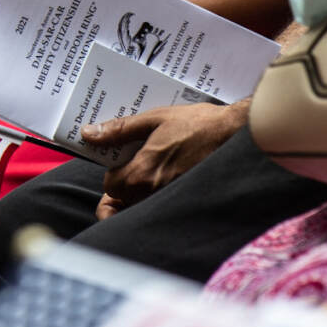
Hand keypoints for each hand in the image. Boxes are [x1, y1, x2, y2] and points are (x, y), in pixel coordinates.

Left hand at [81, 100, 248, 220]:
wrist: (237, 133)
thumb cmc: (198, 124)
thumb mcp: (154, 119)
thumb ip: (119, 130)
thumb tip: (90, 134)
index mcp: (143, 174)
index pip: (111, 187)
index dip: (113, 173)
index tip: (123, 159)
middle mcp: (155, 193)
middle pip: (126, 200)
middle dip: (126, 185)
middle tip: (138, 165)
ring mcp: (172, 200)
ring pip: (144, 205)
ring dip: (142, 192)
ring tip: (155, 168)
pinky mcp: (187, 202)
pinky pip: (163, 207)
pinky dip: (159, 197)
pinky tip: (169, 177)